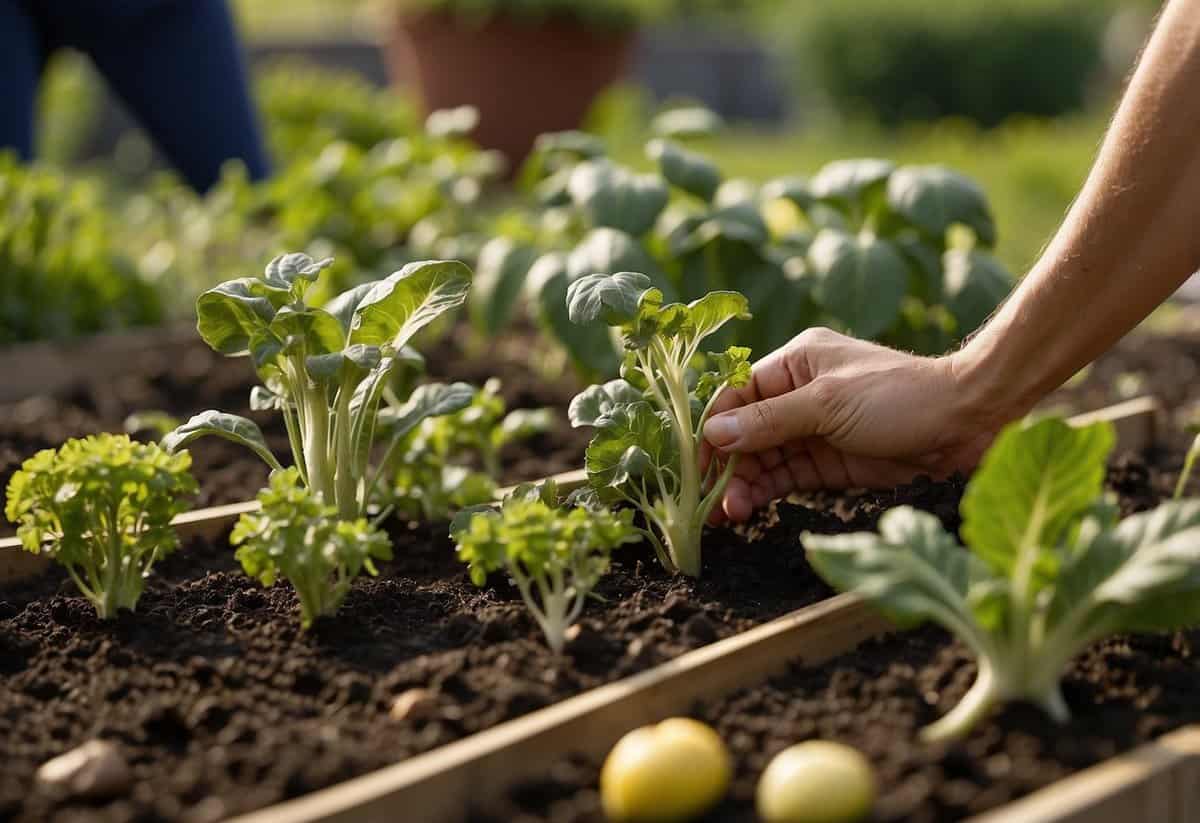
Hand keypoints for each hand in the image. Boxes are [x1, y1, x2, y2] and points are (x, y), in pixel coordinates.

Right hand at [702, 328, 1006, 522]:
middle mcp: (798, 393)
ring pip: (763, 458)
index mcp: (795, 362)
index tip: (697, 464)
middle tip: (708, 502)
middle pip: (745, 431)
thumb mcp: (827, 406)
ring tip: (727, 515)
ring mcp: (814, 429)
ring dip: (742, 484)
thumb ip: (768, 421)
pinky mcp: (830, 461)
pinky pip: (786, 477)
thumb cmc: (901, 397)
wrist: (968, 423)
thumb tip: (714, 432)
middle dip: (725, 465)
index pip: (737, 394)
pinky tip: (748, 510)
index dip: (714, 429)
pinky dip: (765, 493)